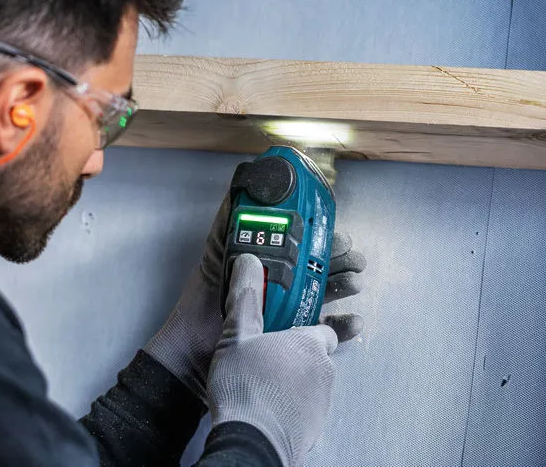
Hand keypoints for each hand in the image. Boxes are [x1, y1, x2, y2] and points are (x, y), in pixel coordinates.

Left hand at [145, 193, 367, 399]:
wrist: (191, 355)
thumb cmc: (200, 306)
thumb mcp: (215, 259)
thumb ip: (227, 226)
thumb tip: (241, 189)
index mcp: (267, 262)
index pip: (301, 243)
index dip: (320, 236)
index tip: (333, 231)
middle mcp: (281, 285)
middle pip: (319, 266)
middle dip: (340, 259)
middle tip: (352, 256)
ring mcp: (289, 313)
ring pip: (327, 295)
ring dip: (345, 285)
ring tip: (354, 282)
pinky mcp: (292, 342)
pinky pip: (324, 334)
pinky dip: (342, 327)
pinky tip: (353, 320)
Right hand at [207, 254, 337, 465]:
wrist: (251, 443)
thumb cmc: (245, 387)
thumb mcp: (236, 337)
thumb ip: (245, 299)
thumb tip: (249, 262)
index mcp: (309, 343)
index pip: (324, 328)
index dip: (306, 328)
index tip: (290, 330)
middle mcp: (324, 370)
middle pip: (317, 357)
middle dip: (298, 357)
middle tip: (270, 358)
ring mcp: (322, 402)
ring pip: (313, 383)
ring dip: (296, 381)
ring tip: (265, 384)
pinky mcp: (315, 427)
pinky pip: (307, 408)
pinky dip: (293, 406)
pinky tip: (269, 405)